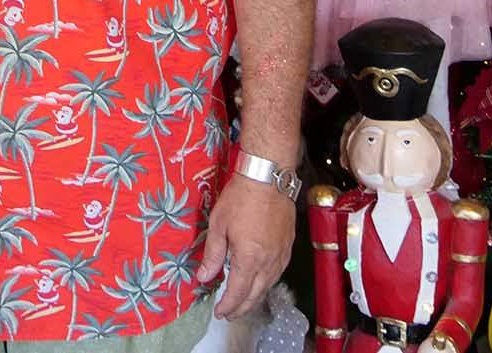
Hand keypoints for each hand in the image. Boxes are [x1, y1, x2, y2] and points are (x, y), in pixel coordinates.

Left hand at [196, 175, 294, 320]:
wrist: (268, 177)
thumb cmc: (241, 198)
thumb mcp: (218, 225)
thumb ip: (212, 255)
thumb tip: (204, 276)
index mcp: (249, 259)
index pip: (238, 293)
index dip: (227, 306)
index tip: (219, 312)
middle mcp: (268, 262)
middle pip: (255, 295)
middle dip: (241, 308)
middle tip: (229, 314)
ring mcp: (281, 255)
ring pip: (268, 286)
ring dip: (254, 298)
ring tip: (243, 303)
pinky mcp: (288, 246)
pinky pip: (277, 273)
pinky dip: (266, 283)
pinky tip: (260, 282)